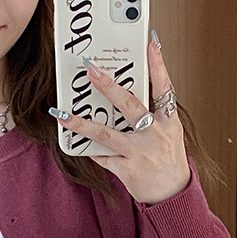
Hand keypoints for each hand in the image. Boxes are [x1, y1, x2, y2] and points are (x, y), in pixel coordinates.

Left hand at [49, 36, 190, 204]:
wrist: (173, 194)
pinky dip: (89, 148)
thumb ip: (154, 111)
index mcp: (169, 121)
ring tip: (63, 113)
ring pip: (106, 134)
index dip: (158, 64)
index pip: (163, 87)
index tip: (150, 42)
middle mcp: (155, 135)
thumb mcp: (170, 131)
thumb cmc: (168, 157)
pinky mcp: (127, 170)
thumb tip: (130, 86)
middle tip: (90, 70)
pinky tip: (74, 140)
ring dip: (82, 123)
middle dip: (108, 86)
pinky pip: (102, 156)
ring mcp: (139, 153)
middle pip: (130, 105)